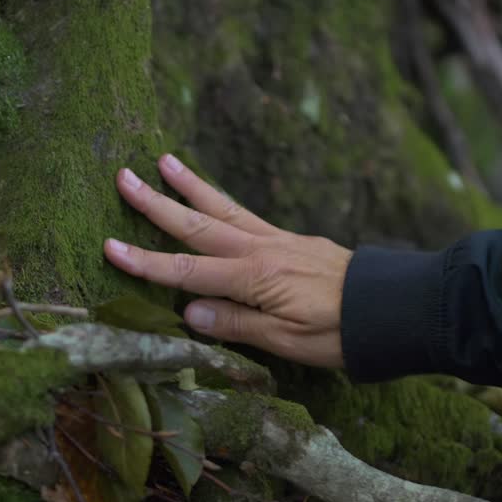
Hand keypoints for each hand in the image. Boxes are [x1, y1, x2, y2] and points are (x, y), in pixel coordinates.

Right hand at [104, 154, 350, 368]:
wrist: (392, 307)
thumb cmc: (342, 332)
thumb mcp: (289, 340)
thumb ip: (238, 323)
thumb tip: (188, 311)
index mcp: (254, 277)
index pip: (187, 270)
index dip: (145, 262)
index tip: (109, 247)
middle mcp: (260, 250)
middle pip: (197, 225)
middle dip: (156, 204)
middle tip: (123, 178)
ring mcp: (276, 240)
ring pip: (223, 208)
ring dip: (190, 186)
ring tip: (163, 161)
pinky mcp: (290, 239)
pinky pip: (247, 214)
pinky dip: (222, 200)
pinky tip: (210, 194)